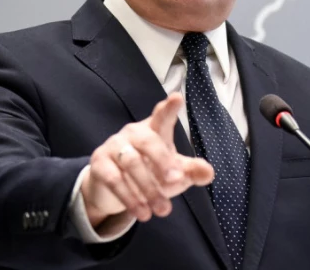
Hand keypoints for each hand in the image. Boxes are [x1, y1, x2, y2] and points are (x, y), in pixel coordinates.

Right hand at [81, 93, 213, 227]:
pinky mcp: (99, 163)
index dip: (169, 107)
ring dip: (148, 188)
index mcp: (154, 129)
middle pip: (148, 140)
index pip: (162, 115)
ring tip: (163, 210)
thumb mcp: (174, 173)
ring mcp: (114, 146)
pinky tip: (141, 212)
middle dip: (163, 160)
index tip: (176, 98)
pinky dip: (129, 196)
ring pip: (131, 163)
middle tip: (177, 179)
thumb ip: (191, 171)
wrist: (112, 187)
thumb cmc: (151, 172)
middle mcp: (133, 133)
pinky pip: (114, 178)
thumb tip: (209, 173)